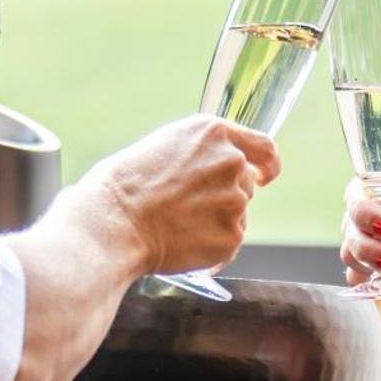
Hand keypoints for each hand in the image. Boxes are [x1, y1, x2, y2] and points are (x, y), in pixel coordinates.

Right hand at [85, 114, 279, 275]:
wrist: (113, 223)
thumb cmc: (124, 186)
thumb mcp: (164, 147)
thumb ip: (201, 153)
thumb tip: (216, 170)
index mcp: (214, 132)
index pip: (263, 147)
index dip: (266, 165)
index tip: (264, 176)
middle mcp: (232, 161)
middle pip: (245, 184)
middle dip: (223, 196)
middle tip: (186, 209)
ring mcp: (235, 199)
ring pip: (236, 215)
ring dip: (215, 222)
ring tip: (175, 226)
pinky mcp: (232, 235)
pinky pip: (228, 243)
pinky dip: (210, 248)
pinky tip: (180, 243)